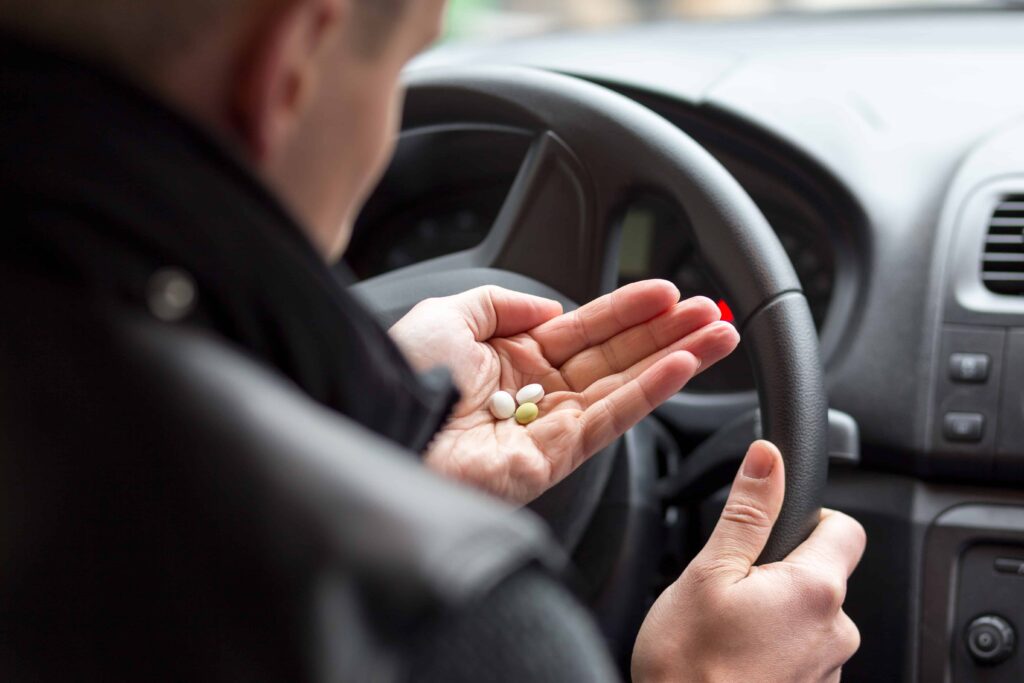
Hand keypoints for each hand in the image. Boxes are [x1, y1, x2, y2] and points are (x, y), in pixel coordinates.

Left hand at [389, 280, 738, 502]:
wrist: (379, 424)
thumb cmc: (401, 376)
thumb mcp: (449, 314)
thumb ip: (504, 302)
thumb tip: (552, 304)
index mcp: (513, 360)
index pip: (586, 330)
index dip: (628, 310)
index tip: (668, 293)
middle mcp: (537, 393)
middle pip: (617, 357)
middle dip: (668, 334)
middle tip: (714, 315)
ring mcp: (548, 427)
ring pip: (624, 387)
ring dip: (675, 360)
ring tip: (719, 336)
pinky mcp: (554, 458)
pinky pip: (609, 419)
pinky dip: (649, 392)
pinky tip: (681, 367)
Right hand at [632, 441, 865, 682]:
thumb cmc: (688, 665)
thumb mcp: (708, 573)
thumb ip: (746, 512)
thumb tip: (768, 460)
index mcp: (814, 590)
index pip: (845, 529)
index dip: (810, 518)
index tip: (773, 531)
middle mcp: (835, 632)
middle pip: (823, 576)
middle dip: (780, 572)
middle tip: (730, 588)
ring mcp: (827, 671)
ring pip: (808, 618)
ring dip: (775, 614)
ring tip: (727, 630)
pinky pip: (800, 655)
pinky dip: (772, 649)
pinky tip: (734, 659)